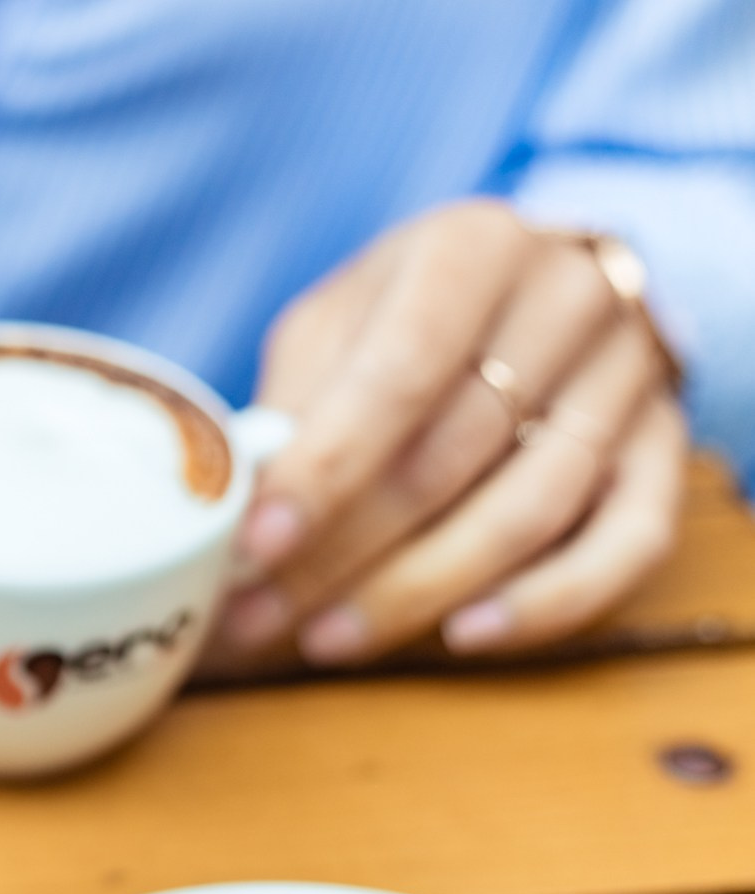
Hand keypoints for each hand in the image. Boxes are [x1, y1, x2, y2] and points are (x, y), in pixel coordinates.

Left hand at [214, 199, 685, 668]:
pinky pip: (625, 545)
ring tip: (322, 639)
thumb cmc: (409, 317)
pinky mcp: (666, 450)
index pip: (398, 376)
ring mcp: (629, 377)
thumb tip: (233, 503)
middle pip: (451, 458)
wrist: (534, 292)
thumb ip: (292, 402)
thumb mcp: (336, 328)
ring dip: (415, 594)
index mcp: (473, 249)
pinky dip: (545, 603)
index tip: (257, 545)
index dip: (324, 470)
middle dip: (340, 556)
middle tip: (255, 619)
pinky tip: (462, 635)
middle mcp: (571, 299)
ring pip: (527, 513)